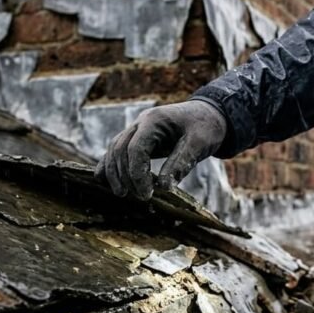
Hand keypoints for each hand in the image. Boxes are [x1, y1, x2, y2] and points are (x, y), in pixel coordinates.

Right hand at [95, 100, 226, 199]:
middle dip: (125, 176)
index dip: (137, 174)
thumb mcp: (199, 144)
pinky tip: (105, 180)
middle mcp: (140, 122)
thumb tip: (163, 188)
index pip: (135, 149)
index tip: (146, 194)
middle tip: (140, 198)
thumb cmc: (206, 128)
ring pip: (114, 149)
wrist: (208, 114)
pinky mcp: (137, 137)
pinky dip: (109, 164)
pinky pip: (116, 149)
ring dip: (115, 172)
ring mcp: (136, 128)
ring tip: (122, 194)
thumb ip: (180, 163)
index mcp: (154, 120)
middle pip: (120, 149)